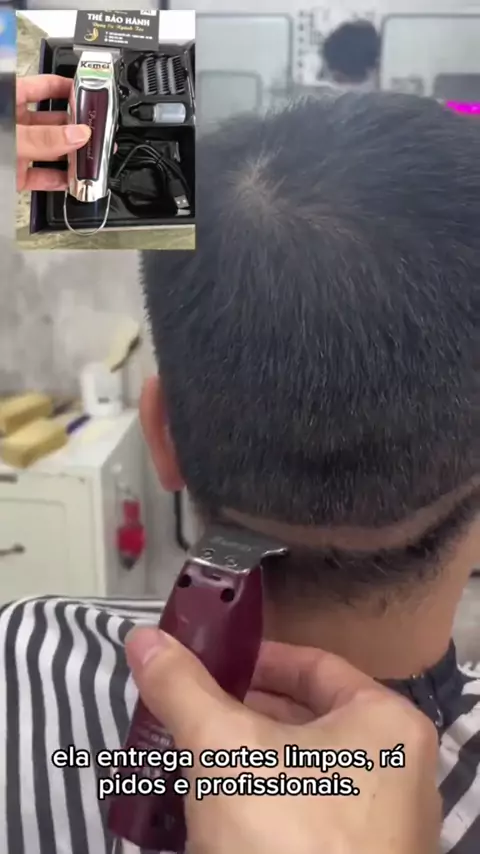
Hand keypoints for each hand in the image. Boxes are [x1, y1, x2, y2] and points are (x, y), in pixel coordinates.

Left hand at [16, 74, 90, 191]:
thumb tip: (78, 134)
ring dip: (73, 158)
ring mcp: (17, 150)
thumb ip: (43, 137)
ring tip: (93, 161)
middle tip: (100, 135)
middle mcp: (17, 124)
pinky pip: (41, 177)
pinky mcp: (15, 174)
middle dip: (79, 129)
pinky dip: (59, 181)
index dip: (70, 88)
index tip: (94, 95)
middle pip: (55, 123)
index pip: (46, 86)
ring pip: (52, 152)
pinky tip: (74, 183)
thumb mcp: (11, 135)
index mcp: (11, 100)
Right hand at [126, 629, 441, 853]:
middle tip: (192, 703)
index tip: (210, 660)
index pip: (315, 665)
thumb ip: (183, 688)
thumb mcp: (224, 747)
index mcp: (386, 723)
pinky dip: (265, 801)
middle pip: (307, 717)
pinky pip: (307, 812)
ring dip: (249, 757)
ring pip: (303, 769)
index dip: (257, 659)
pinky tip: (217, 807)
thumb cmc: (282, 828)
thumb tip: (143, 638)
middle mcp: (397, 770)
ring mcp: (380, 824)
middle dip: (244, 711)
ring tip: (194, 749)